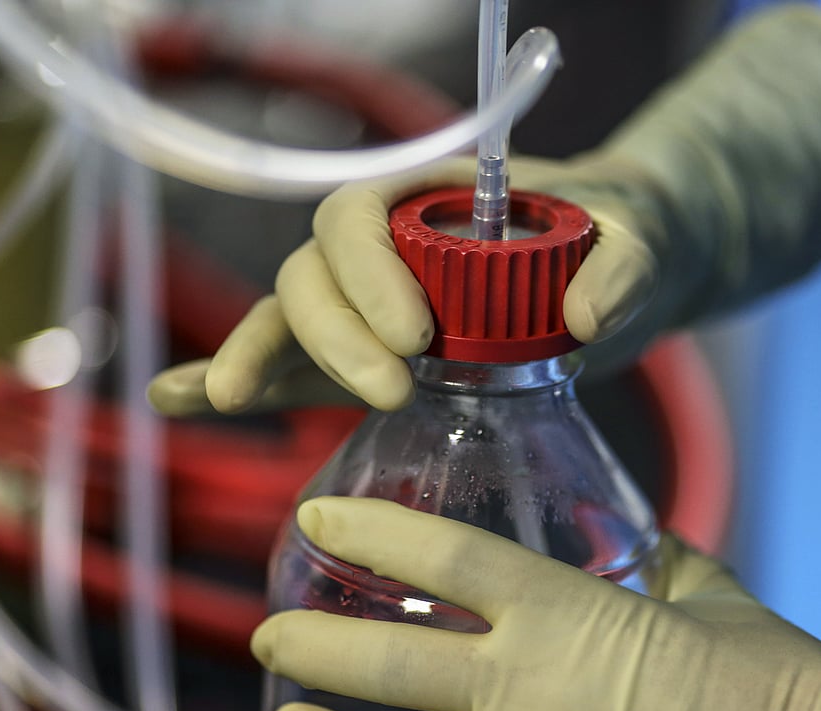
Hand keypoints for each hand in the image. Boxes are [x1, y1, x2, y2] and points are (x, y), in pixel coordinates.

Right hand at [148, 154, 674, 415]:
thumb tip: (587, 319)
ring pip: (289, 320)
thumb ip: (623, 267)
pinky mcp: (369, 360)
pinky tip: (181, 401)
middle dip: (332, 332)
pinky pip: (294, 368)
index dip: (368, 273)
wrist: (613, 278)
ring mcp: (368, 307)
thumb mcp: (640, 243)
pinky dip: (243, 380)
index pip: (358, 215)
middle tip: (391, 389)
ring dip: (261, 357)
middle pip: (311, 273)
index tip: (417, 336)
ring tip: (234, 398)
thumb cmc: (620, 241)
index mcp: (428, 198)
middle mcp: (384, 249)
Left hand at [251, 497, 820, 710]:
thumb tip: (623, 535)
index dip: (369, 529)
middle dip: (314, 647)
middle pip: (388, 662)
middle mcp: (526, 693)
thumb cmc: (782, 686)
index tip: (315, 519)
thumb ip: (654, 560)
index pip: (442, 554)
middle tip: (268, 636)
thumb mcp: (712, 598)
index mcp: (567, 615)